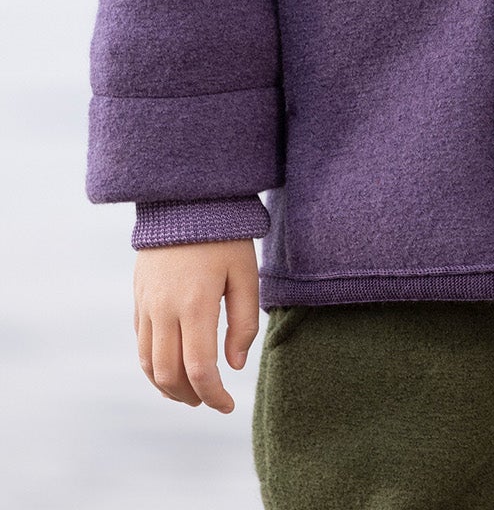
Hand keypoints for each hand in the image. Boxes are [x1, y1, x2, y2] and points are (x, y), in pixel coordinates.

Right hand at [133, 238, 260, 411]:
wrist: (186, 198)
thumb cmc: (225, 235)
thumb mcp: (245, 273)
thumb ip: (243, 323)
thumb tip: (234, 365)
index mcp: (195, 304)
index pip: (200, 369)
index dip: (214, 396)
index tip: (229, 405)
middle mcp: (164, 309)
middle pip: (168, 375)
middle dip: (190, 396)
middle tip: (211, 400)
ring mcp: (146, 304)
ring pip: (148, 364)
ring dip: (168, 386)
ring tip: (192, 391)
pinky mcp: (138, 298)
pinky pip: (141, 343)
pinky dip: (154, 365)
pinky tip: (173, 366)